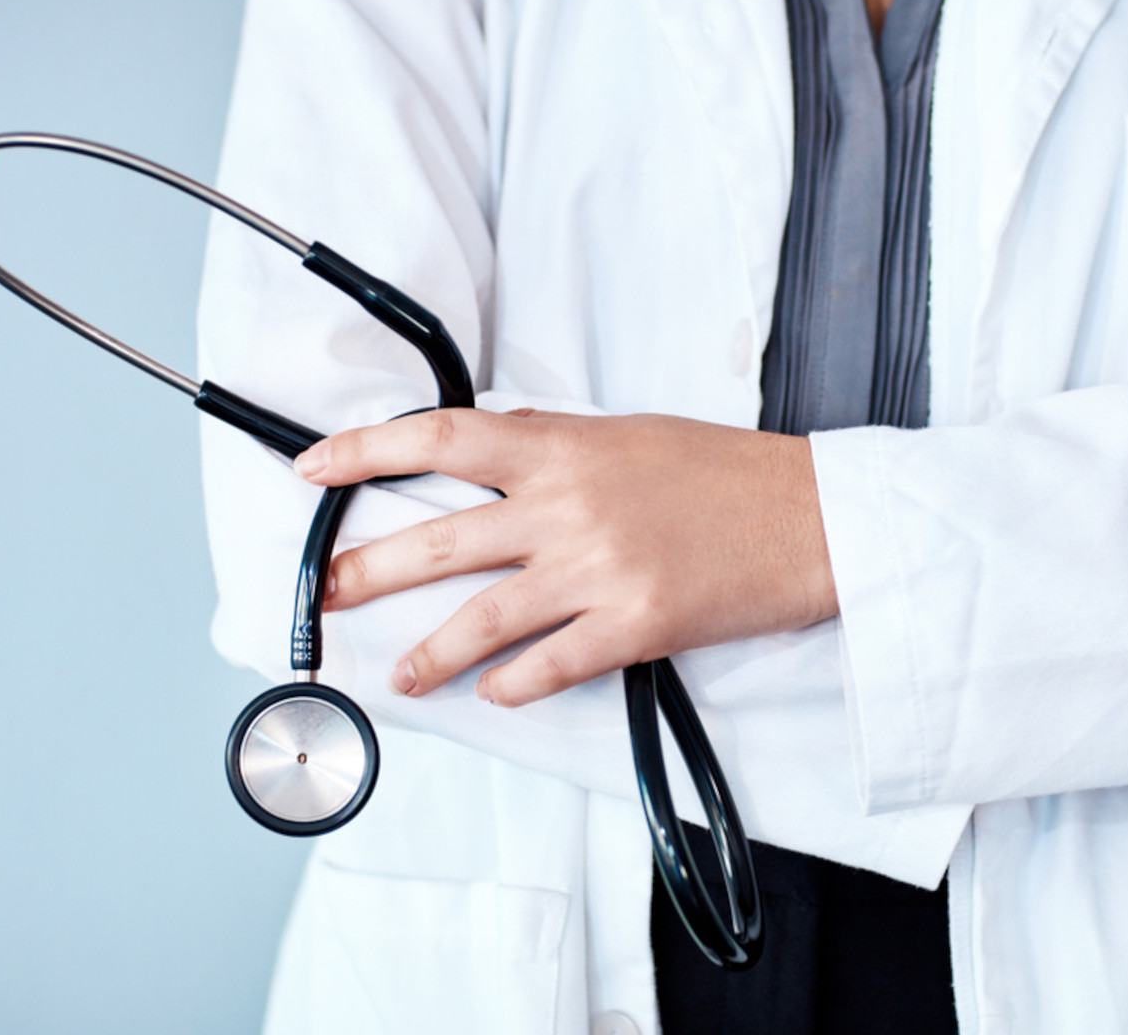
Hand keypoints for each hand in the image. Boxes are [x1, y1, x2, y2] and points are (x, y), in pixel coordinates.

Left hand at [292, 409, 837, 705]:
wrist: (813, 516)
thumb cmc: (726, 472)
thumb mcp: (629, 433)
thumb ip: (554, 443)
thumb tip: (487, 448)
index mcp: (564, 446)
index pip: (439, 439)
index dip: (365, 451)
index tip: (313, 469)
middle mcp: (569, 505)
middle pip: (442, 540)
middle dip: (369, 572)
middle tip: (325, 598)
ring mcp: (599, 569)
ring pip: (484, 618)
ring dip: (430, 654)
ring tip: (400, 676)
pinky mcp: (636, 625)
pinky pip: (551, 666)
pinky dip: (513, 685)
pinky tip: (494, 694)